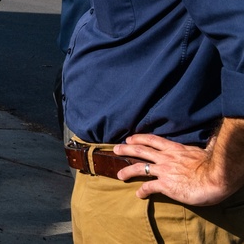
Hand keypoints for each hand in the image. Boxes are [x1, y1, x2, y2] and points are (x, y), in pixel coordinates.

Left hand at [115, 134, 237, 205]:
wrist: (216, 177)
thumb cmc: (213, 165)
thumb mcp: (201, 151)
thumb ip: (195, 149)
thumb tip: (206, 142)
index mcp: (175, 149)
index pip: (153, 140)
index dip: (139, 138)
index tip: (130, 138)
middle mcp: (166, 158)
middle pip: (140, 150)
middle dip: (126, 148)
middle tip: (116, 148)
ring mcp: (164, 171)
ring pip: (139, 167)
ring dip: (127, 171)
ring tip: (119, 175)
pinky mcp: (165, 185)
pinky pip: (149, 187)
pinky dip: (142, 191)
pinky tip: (139, 194)